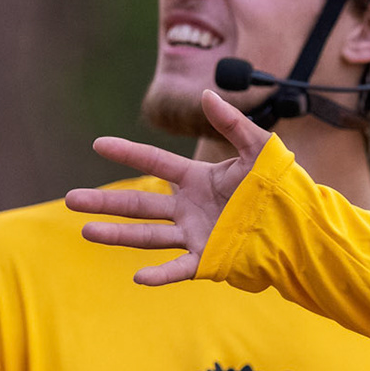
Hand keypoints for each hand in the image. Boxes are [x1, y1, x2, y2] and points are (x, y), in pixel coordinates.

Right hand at [64, 90, 270, 284]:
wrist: (299, 224)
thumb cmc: (280, 185)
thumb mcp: (259, 149)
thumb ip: (233, 123)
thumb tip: (206, 94)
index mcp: (197, 179)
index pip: (154, 163)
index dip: (128, 152)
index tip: (98, 144)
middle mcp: (189, 208)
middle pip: (138, 203)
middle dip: (104, 201)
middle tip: (70, 199)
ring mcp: (194, 234)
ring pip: (148, 234)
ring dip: (117, 234)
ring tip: (86, 230)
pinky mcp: (207, 259)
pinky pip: (178, 268)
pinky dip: (160, 274)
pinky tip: (138, 276)